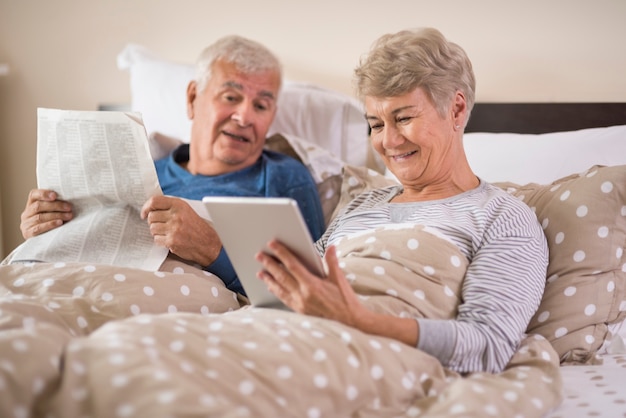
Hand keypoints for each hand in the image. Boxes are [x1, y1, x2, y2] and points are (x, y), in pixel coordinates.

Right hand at [20, 189, 72, 238]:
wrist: (45, 242)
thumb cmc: (52, 223)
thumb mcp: (52, 212)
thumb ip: (56, 205)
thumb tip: (70, 200)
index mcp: (31, 204)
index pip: (33, 195)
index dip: (44, 194)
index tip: (55, 195)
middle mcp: (26, 213)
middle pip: (38, 206)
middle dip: (56, 206)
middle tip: (69, 207)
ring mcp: (25, 224)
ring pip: (39, 217)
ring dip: (56, 215)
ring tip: (69, 216)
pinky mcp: (28, 234)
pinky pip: (38, 228)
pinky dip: (50, 224)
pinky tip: (60, 223)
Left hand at [141, 195, 221, 265]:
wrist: (208, 244)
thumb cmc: (197, 227)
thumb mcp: (186, 211)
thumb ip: (171, 207)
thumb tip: (151, 207)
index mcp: (179, 205)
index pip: (155, 201)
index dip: (146, 207)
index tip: (144, 213)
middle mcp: (176, 215)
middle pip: (151, 216)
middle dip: (153, 222)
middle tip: (161, 226)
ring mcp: (174, 229)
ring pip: (152, 229)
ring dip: (157, 232)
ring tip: (167, 233)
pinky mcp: (172, 241)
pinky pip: (156, 239)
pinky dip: (161, 241)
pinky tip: (170, 240)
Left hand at [256, 240, 419, 345]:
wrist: (350, 323)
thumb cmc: (346, 301)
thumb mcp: (340, 279)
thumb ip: (332, 262)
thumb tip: (330, 247)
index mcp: (312, 285)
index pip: (292, 265)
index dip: (281, 253)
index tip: (272, 244)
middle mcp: (303, 295)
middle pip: (281, 276)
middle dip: (269, 264)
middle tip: (259, 255)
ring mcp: (300, 304)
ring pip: (280, 289)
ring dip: (269, 279)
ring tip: (260, 272)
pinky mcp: (300, 312)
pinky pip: (284, 299)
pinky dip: (276, 291)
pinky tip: (271, 287)